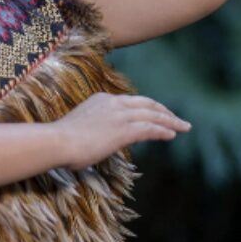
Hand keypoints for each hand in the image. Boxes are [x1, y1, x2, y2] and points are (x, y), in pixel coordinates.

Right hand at [52, 92, 190, 170]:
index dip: (146, 109)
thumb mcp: (79, 129)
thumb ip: (93, 129)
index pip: (130, 103)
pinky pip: (150, 128)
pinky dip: (163, 130)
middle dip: (164, 111)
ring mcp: (119, 115)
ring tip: (183, 127)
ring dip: (170, 121)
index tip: (155, 116)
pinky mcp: (124, 129)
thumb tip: (95, 140)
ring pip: (153, 115)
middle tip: (176, 119)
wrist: (57, 142)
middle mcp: (113, 103)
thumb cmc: (61, 142)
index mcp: (101, 99)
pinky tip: (172, 135)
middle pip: (146, 104)